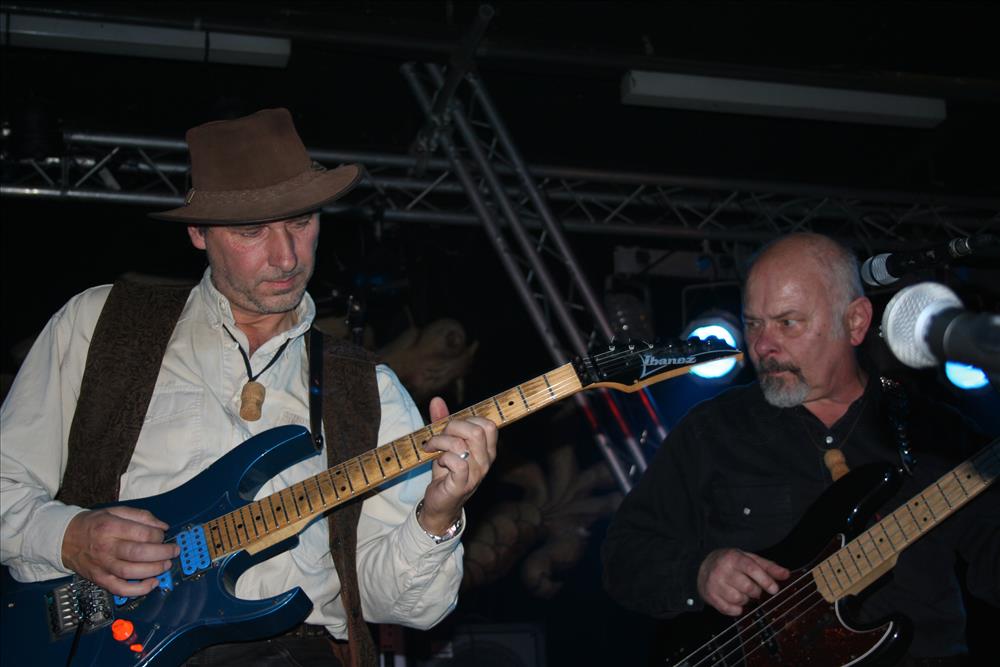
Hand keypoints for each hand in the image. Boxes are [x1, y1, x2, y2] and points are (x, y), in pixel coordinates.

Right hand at [62, 506, 179, 596]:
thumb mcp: (115, 511)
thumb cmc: (94, 524)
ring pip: (131, 572)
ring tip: (166, 565)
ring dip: (153, 570)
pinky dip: (138, 590)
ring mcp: (102, 565)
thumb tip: (163, 527)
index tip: (164, 535)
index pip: (141, 534)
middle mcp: (106, 547)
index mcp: (110, 526)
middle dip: (162, 553)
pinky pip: (119, 589)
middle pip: (138, 553)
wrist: (64, 538)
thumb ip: (141, 516)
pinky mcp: (99, 578)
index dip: (158, 536)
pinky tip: (152, 584)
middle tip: (173, 551)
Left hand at [418, 397, 497, 533]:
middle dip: (452, 427)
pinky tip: (437, 461)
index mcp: (487, 450)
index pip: (488, 424)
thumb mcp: (445, 444)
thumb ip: (442, 422)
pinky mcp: (462, 484)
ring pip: (462, 444)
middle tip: (439, 436)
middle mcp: (486, 461)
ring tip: (432, 448)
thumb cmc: (445, 472)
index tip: (450, 428)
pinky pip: (456, 461)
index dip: (466, 420)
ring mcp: (476, 474)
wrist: (440, 504)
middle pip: (476, 430)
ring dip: (441, 441)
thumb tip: (436, 400)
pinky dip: (442, 457)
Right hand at [697, 548, 788, 615]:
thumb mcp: (748, 559)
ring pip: (739, 599)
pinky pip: (729, 610)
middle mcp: (722, 569)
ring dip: (745, 599)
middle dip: (755, 591)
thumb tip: (786, 574)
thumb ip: (768, 567)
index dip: (765, 580)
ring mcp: (714, 583)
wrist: (701, 566)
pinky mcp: (709, 596)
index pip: (752, 568)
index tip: (774, 589)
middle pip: (747, 587)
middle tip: (753, 589)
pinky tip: (734, 600)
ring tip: (741, 592)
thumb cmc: (730, 563)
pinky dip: (736, 609)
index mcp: (733, 557)